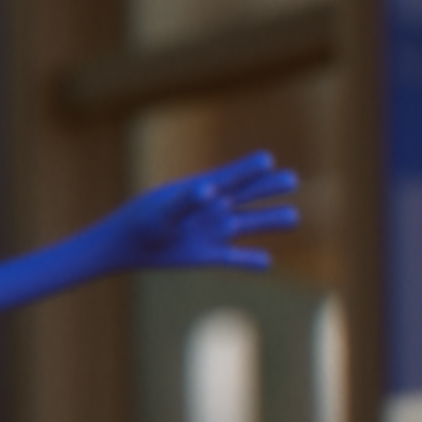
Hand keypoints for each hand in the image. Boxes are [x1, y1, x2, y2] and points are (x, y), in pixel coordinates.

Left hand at [106, 148, 300, 274]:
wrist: (128, 245)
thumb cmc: (143, 221)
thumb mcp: (164, 210)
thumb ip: (187, 200)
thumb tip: (210, 191)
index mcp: (202, 190)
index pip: (232, 176)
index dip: (249, 168)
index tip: (267, 160)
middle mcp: (213, 208)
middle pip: (247, 196)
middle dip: (268, 188)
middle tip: (291, 180)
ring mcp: (213, 231)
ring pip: (249, 224)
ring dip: (270, 221)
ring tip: (293, 217)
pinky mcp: (209, 255)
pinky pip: (235, 258)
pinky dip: (250, 261)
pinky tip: (267, 262)